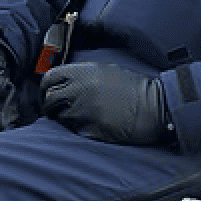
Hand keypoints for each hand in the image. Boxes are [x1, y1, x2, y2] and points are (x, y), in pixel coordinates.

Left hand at [40, 62, 171, 144]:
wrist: (154, 106)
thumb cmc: (135, 88)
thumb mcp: (108, 70)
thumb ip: (84, 74)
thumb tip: (66, 81)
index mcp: (83, 73)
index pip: (50, 77)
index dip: (47, 86)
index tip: (49, 91)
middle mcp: (79, 90)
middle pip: (50, 98)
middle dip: (51, 105)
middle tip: (56, 109)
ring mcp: (83, 111)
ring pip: (60, 117)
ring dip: (64, 118)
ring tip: (76, 118)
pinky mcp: (89, 129)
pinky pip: (74, 130)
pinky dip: (78, 129)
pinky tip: (89, 126)